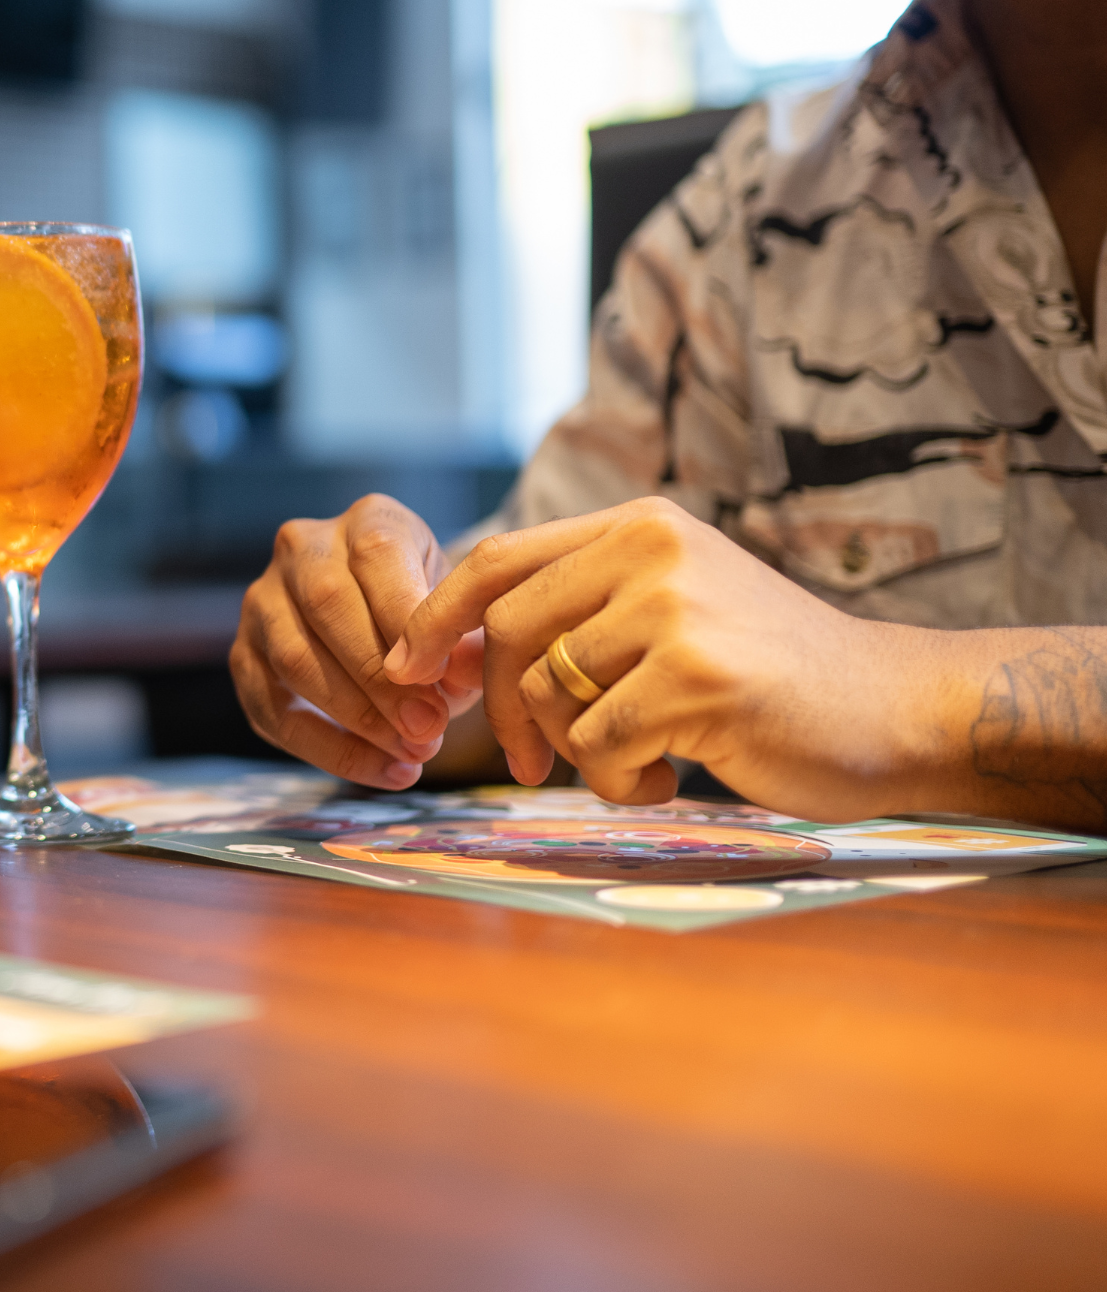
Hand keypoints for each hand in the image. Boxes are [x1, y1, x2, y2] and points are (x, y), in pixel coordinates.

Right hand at [229, 496, 485, 788]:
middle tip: (428, 729)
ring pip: (293, 658)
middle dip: (379, 678)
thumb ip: (466, 638)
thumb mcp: (460, 609)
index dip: (404, 618)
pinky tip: (382, 771)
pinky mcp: (242, 655)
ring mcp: (262, 601)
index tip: (440, 678)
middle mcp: (301, 549)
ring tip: (412, 753)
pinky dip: (329, 750)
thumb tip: (458, 678)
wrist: (389, 620)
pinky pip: (272, 710)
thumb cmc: (431, 613)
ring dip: (356, 717)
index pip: (376, 556)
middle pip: (326, 606)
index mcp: (366, 520)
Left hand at [383, 496, 928, 815]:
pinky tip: (674, 777)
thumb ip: (580, 612)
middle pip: (508, 632)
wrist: (899, 711)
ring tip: (645, 761)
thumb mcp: (671, 609)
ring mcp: (675, 608)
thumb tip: (449, 650)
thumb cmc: (773, 676)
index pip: (498, 560)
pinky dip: (619, 780)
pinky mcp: (696, 676)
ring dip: (579, 754)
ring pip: (548, 695)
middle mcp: (651, 549)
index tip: (406, 670)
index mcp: (638, 525)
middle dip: (499, 711)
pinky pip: (597, 743)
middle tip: (527, 764)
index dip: (437, 618)